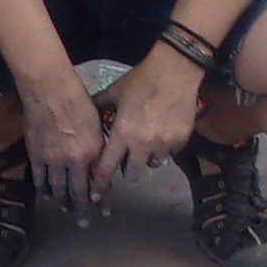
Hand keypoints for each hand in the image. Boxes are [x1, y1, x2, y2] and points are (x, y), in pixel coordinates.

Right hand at [19, 68, 110, 220]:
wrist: (50, 90)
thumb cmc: (78, 100)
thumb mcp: (97, 124)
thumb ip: (98, 146)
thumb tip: (99, 163)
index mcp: (93, 152)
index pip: (100, 182)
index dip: (102, 199)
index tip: (105, 211)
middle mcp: (75, 161)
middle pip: (79, 192)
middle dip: (82, 210)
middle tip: (84, 222)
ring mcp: (53, 160)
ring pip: (58, 189)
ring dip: (63, 202)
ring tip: (65, 210)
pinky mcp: (36, 155)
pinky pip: (40, 179)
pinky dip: (44, 190)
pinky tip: (47, 196)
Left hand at [93, 41, 203, 191]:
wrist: (175, 70)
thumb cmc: (141, 80)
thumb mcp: (115, 92)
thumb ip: (100, 106)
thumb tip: (85, 116)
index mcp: (123, 133)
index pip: (107, 168)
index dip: (99, 184)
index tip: (94, 195)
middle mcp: (143, 144)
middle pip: (133, 175)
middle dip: (130, 169)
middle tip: (129, 158)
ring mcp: (164, 144)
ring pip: (153, 164)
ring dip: (149, 157)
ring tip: (149, 140)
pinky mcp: (181, 140)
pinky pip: (171, 153)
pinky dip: (166, 147)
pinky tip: (164, 130)